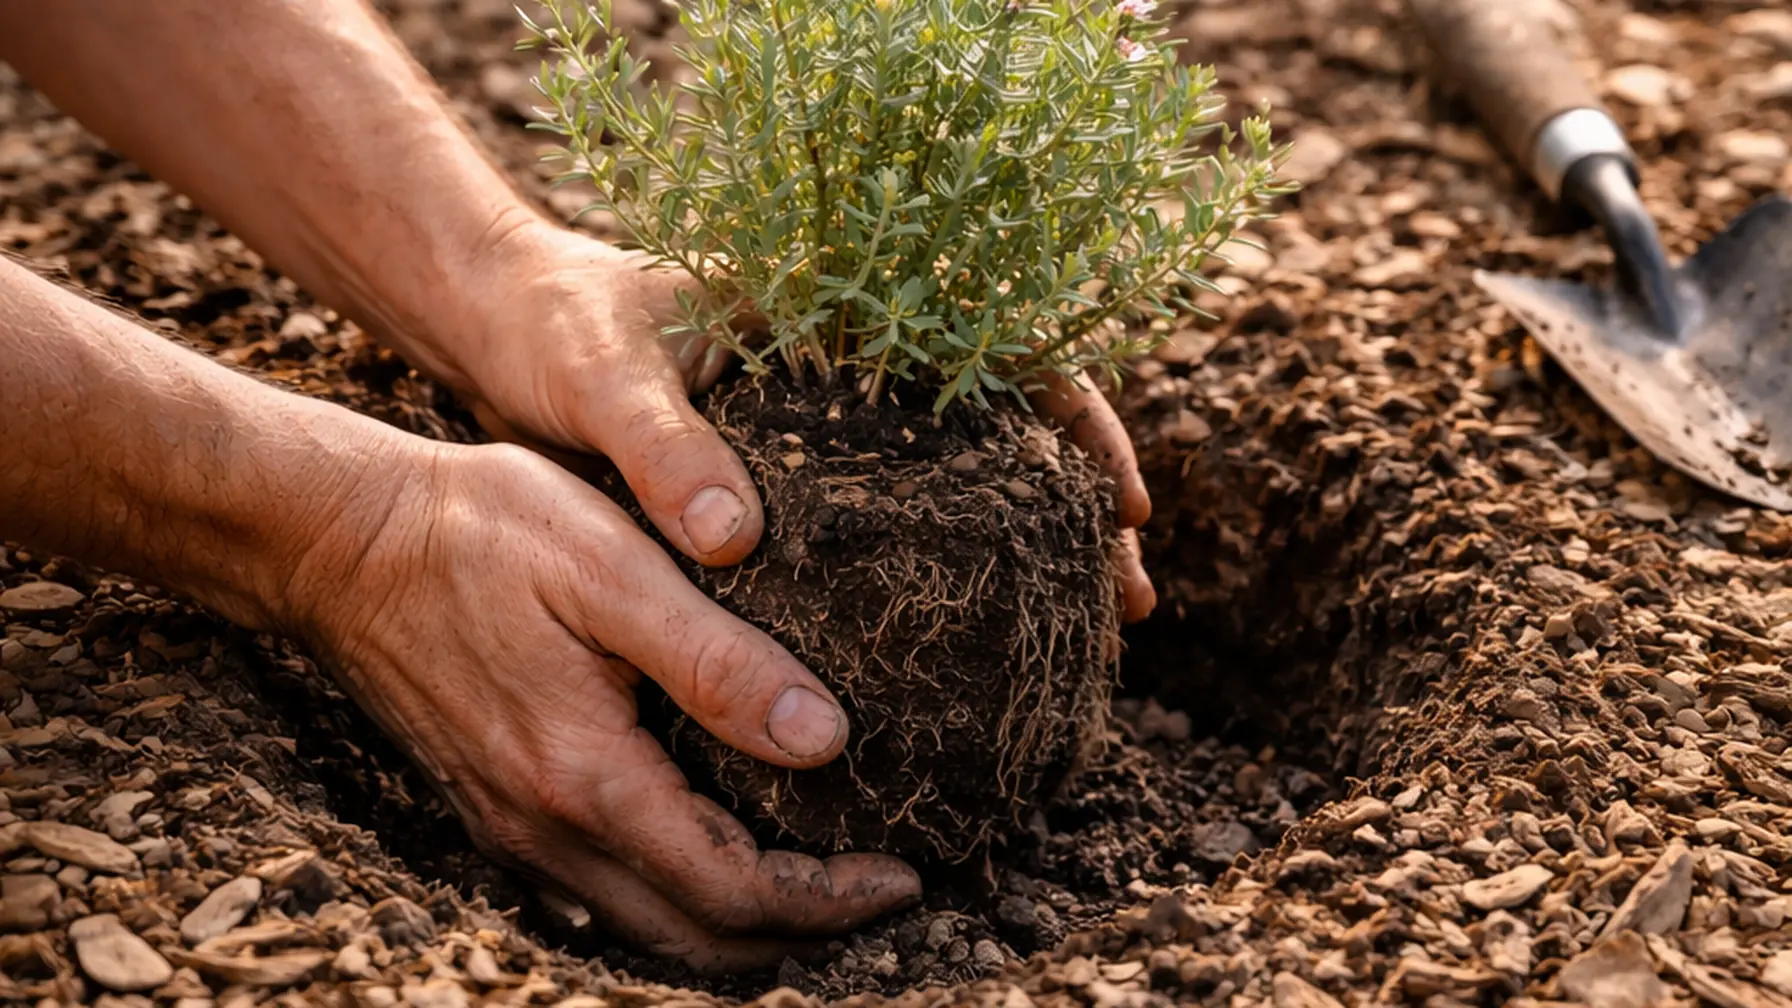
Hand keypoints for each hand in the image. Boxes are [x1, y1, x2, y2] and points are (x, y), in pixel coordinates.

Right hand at [284, 437, 921, 970]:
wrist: (335, 540)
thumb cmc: (478, 532)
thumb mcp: (613, 571)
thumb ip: (718, 662)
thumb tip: (824, 738)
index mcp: (587, 779)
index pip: (735, 890)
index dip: (830, 900)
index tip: (903, 877)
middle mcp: (545, 828)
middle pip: (695, 936)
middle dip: (797, 930)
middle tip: (873, 890)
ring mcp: (510, 826)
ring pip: (647, 923)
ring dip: (737, 917)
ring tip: (813, 876)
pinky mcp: (491, 803)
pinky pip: (603, 888)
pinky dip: (676, 891)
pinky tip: (710, 843)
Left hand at [454, 222, 1155, 618]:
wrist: (496, 330)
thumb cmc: (555, 325)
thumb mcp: (604, 375)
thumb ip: (664, 446)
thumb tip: (734, 537)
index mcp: (836, 315)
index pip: (1000, 347)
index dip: (1081, 421)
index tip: (1125, 502)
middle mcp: (849, 376)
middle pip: (1003, 433)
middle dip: (1079, 512)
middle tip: (1128, 602)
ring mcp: (825, 435)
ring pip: (956, 489)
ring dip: (1022, 559)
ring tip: (1072, 646)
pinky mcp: (787, 487)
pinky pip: (886, 535)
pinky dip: (934, 583)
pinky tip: (952, 656)